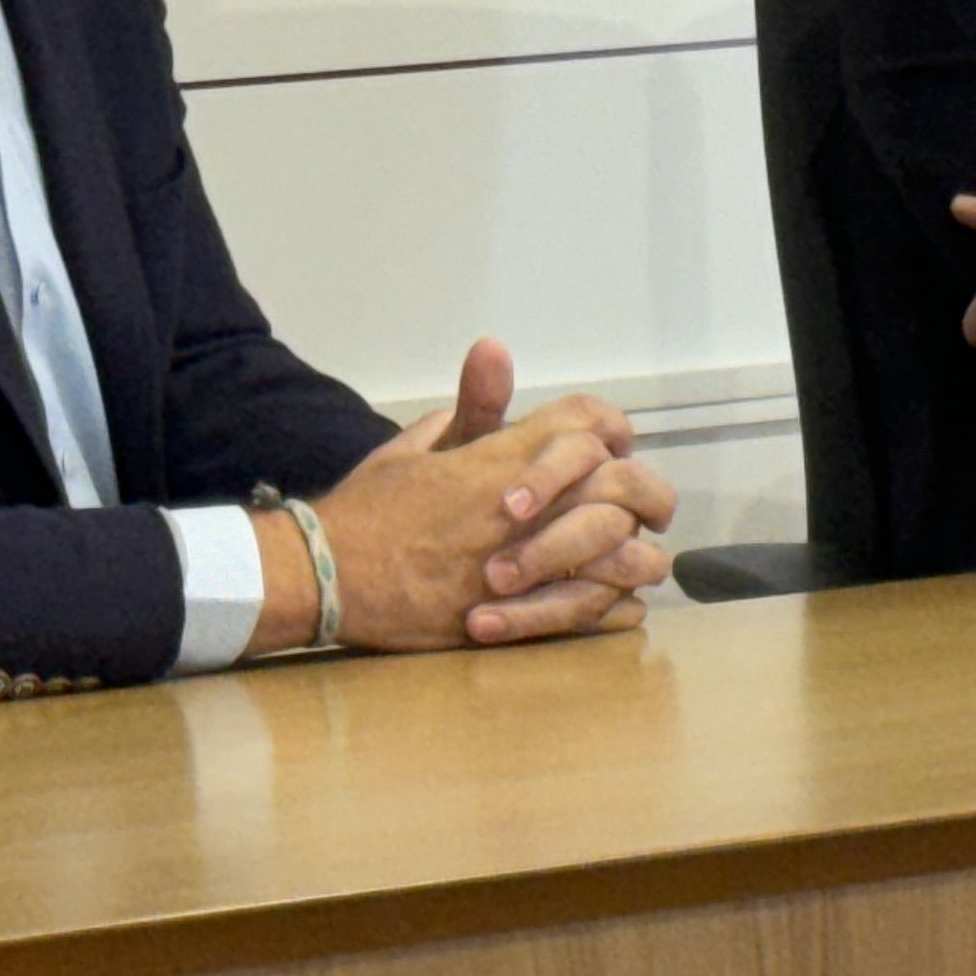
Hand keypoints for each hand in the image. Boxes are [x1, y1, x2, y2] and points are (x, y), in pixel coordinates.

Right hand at [259, 345, 674, 651]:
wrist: (325, 577)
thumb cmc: (364, 511)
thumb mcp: (411, 446)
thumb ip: (462, 413)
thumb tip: (489, 361)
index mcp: (499, 459)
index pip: (584, 423)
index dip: (610, 425)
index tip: (619, 442)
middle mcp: (521, 508)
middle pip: (618, 484)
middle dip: (643, 491)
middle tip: (649, 507)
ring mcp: (522, 563)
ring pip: (616, 550)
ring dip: (633, 552)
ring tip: (636, 558)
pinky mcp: (512, 614)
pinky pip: (590, 609)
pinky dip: (613, 607)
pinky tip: (620, 605)